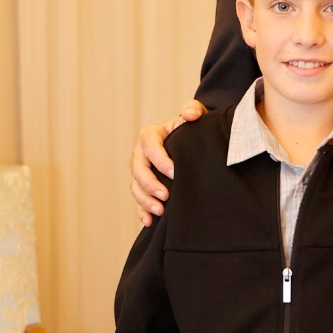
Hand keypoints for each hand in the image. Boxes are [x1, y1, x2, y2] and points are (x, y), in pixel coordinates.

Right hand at [130, 102, 207, 225]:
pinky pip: (138, 201)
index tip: (175, 172)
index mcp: (151, 135)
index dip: (160, 159)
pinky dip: (142, 212)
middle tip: (166, 196)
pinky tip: (150, 221)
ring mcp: (140, 172)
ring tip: (161, 211)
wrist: (191, 146)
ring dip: (145, 200)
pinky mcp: (143, 188)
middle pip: (138, 169)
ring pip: (136, 187)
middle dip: (150, 184)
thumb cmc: (192, 130)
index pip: (150, 145)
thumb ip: (194, 111)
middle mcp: (141, 153)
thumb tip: (191, 114)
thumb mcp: (195, 117)